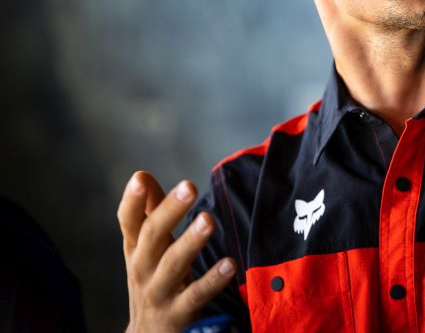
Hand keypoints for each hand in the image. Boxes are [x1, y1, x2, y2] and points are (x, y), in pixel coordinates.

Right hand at [117, 171, 235, 331]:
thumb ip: (149, 213)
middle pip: (152, 237)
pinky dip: (212, 280)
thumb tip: (141, 174)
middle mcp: (142, 270)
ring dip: (190, 241)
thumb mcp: (148, 250)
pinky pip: (195, 296)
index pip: (128, 223)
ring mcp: (158, 293)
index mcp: (136, 250)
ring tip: (208, 219)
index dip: (132, 201)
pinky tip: (230, 264)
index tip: (139, 178)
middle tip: (189, 186)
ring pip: (172, 265)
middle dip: (169, 211)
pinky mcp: (178, 315)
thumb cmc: (153, 281)